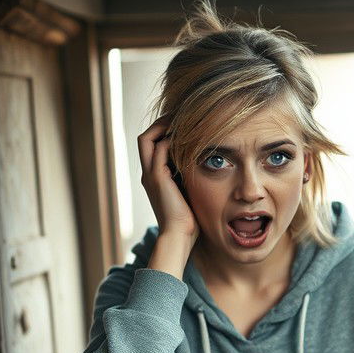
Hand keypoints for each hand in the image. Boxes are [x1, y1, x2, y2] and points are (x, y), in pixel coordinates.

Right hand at [137, 116, 197, 241]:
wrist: (180, 236)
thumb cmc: (189, 220)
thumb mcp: (190, 193)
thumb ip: (191, 178)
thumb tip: (208, 165)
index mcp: (155, 177)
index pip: (152, 145)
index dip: (164, 132)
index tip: (183, 124)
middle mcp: (148, 173)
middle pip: (145, 137)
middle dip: (161, 124)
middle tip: (181, 116)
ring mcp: (150, 174)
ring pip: (147, 139)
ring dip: (163, 126)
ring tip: (182, 119)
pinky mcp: (157, 178)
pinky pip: (159, 149)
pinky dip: (170, 138)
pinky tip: (188, 136)